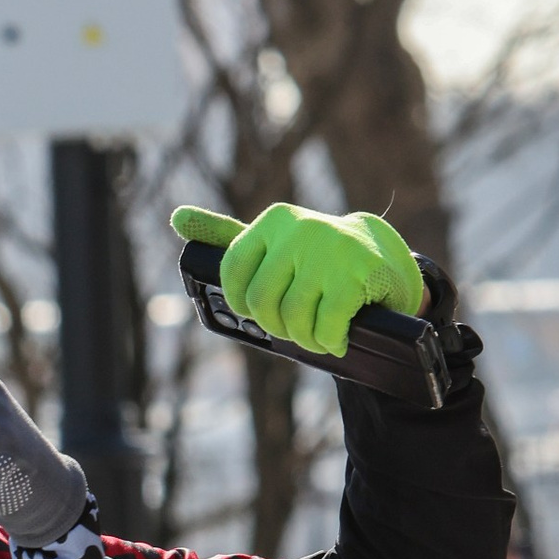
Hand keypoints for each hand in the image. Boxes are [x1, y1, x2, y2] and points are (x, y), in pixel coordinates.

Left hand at [171, 202, 423, 358]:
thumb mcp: (272, 244)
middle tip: (297, 325)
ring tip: (319, 332)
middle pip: (261, 303)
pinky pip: (326, 327)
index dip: (244, 304)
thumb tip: (177, 217)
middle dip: (277, 326)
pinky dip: (330, 342)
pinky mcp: (357, 274)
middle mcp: (299, 229)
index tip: (263, 307)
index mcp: (273, 221)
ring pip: (293, 318)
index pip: (233, 274)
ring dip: (306, 338)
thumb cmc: (315, 260)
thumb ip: (226, 236)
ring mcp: (330, 250)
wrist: (381, 256)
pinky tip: (338, 335)